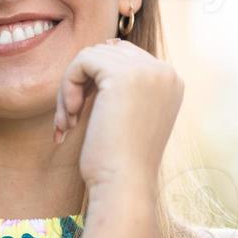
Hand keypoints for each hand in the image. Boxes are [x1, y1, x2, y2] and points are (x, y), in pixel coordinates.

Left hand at [53, 39, 183, 191]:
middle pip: (107, 52)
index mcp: (171, 82)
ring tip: (67, 121)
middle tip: (68, 119)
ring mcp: (147, 70)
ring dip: (70, 88)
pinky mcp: (122, 74)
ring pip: (91, 56)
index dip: (95, 82)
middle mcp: (164, 71)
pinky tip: (70, 117)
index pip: (124, 57)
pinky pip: (81, 62)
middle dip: (81, 83)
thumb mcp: (128, 117)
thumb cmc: (119, 163)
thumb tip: (98, 51)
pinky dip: (67, 86)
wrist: (124, 186)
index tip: (82, 114)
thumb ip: (122, 86)